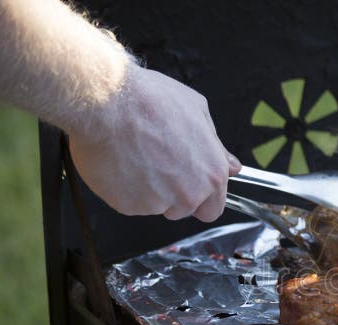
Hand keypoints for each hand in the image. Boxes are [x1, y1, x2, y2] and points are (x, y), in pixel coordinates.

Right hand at [68, 64, 240, 221]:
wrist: (105, 104)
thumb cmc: (150, 101)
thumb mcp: (197, 111)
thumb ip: (216, 147)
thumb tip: (232, 165)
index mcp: (212, 174)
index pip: (213, 208)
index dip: (201, 197)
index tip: (189, 185)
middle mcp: (189, 194)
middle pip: (183, 210)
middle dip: (173, 196)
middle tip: (158, 166)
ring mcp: (158, 204)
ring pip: (155, 207)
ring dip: (147, 191)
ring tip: (136, 157)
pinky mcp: (128, 206)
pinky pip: (129, 203)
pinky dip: (124, 189)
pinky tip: (121, 162)